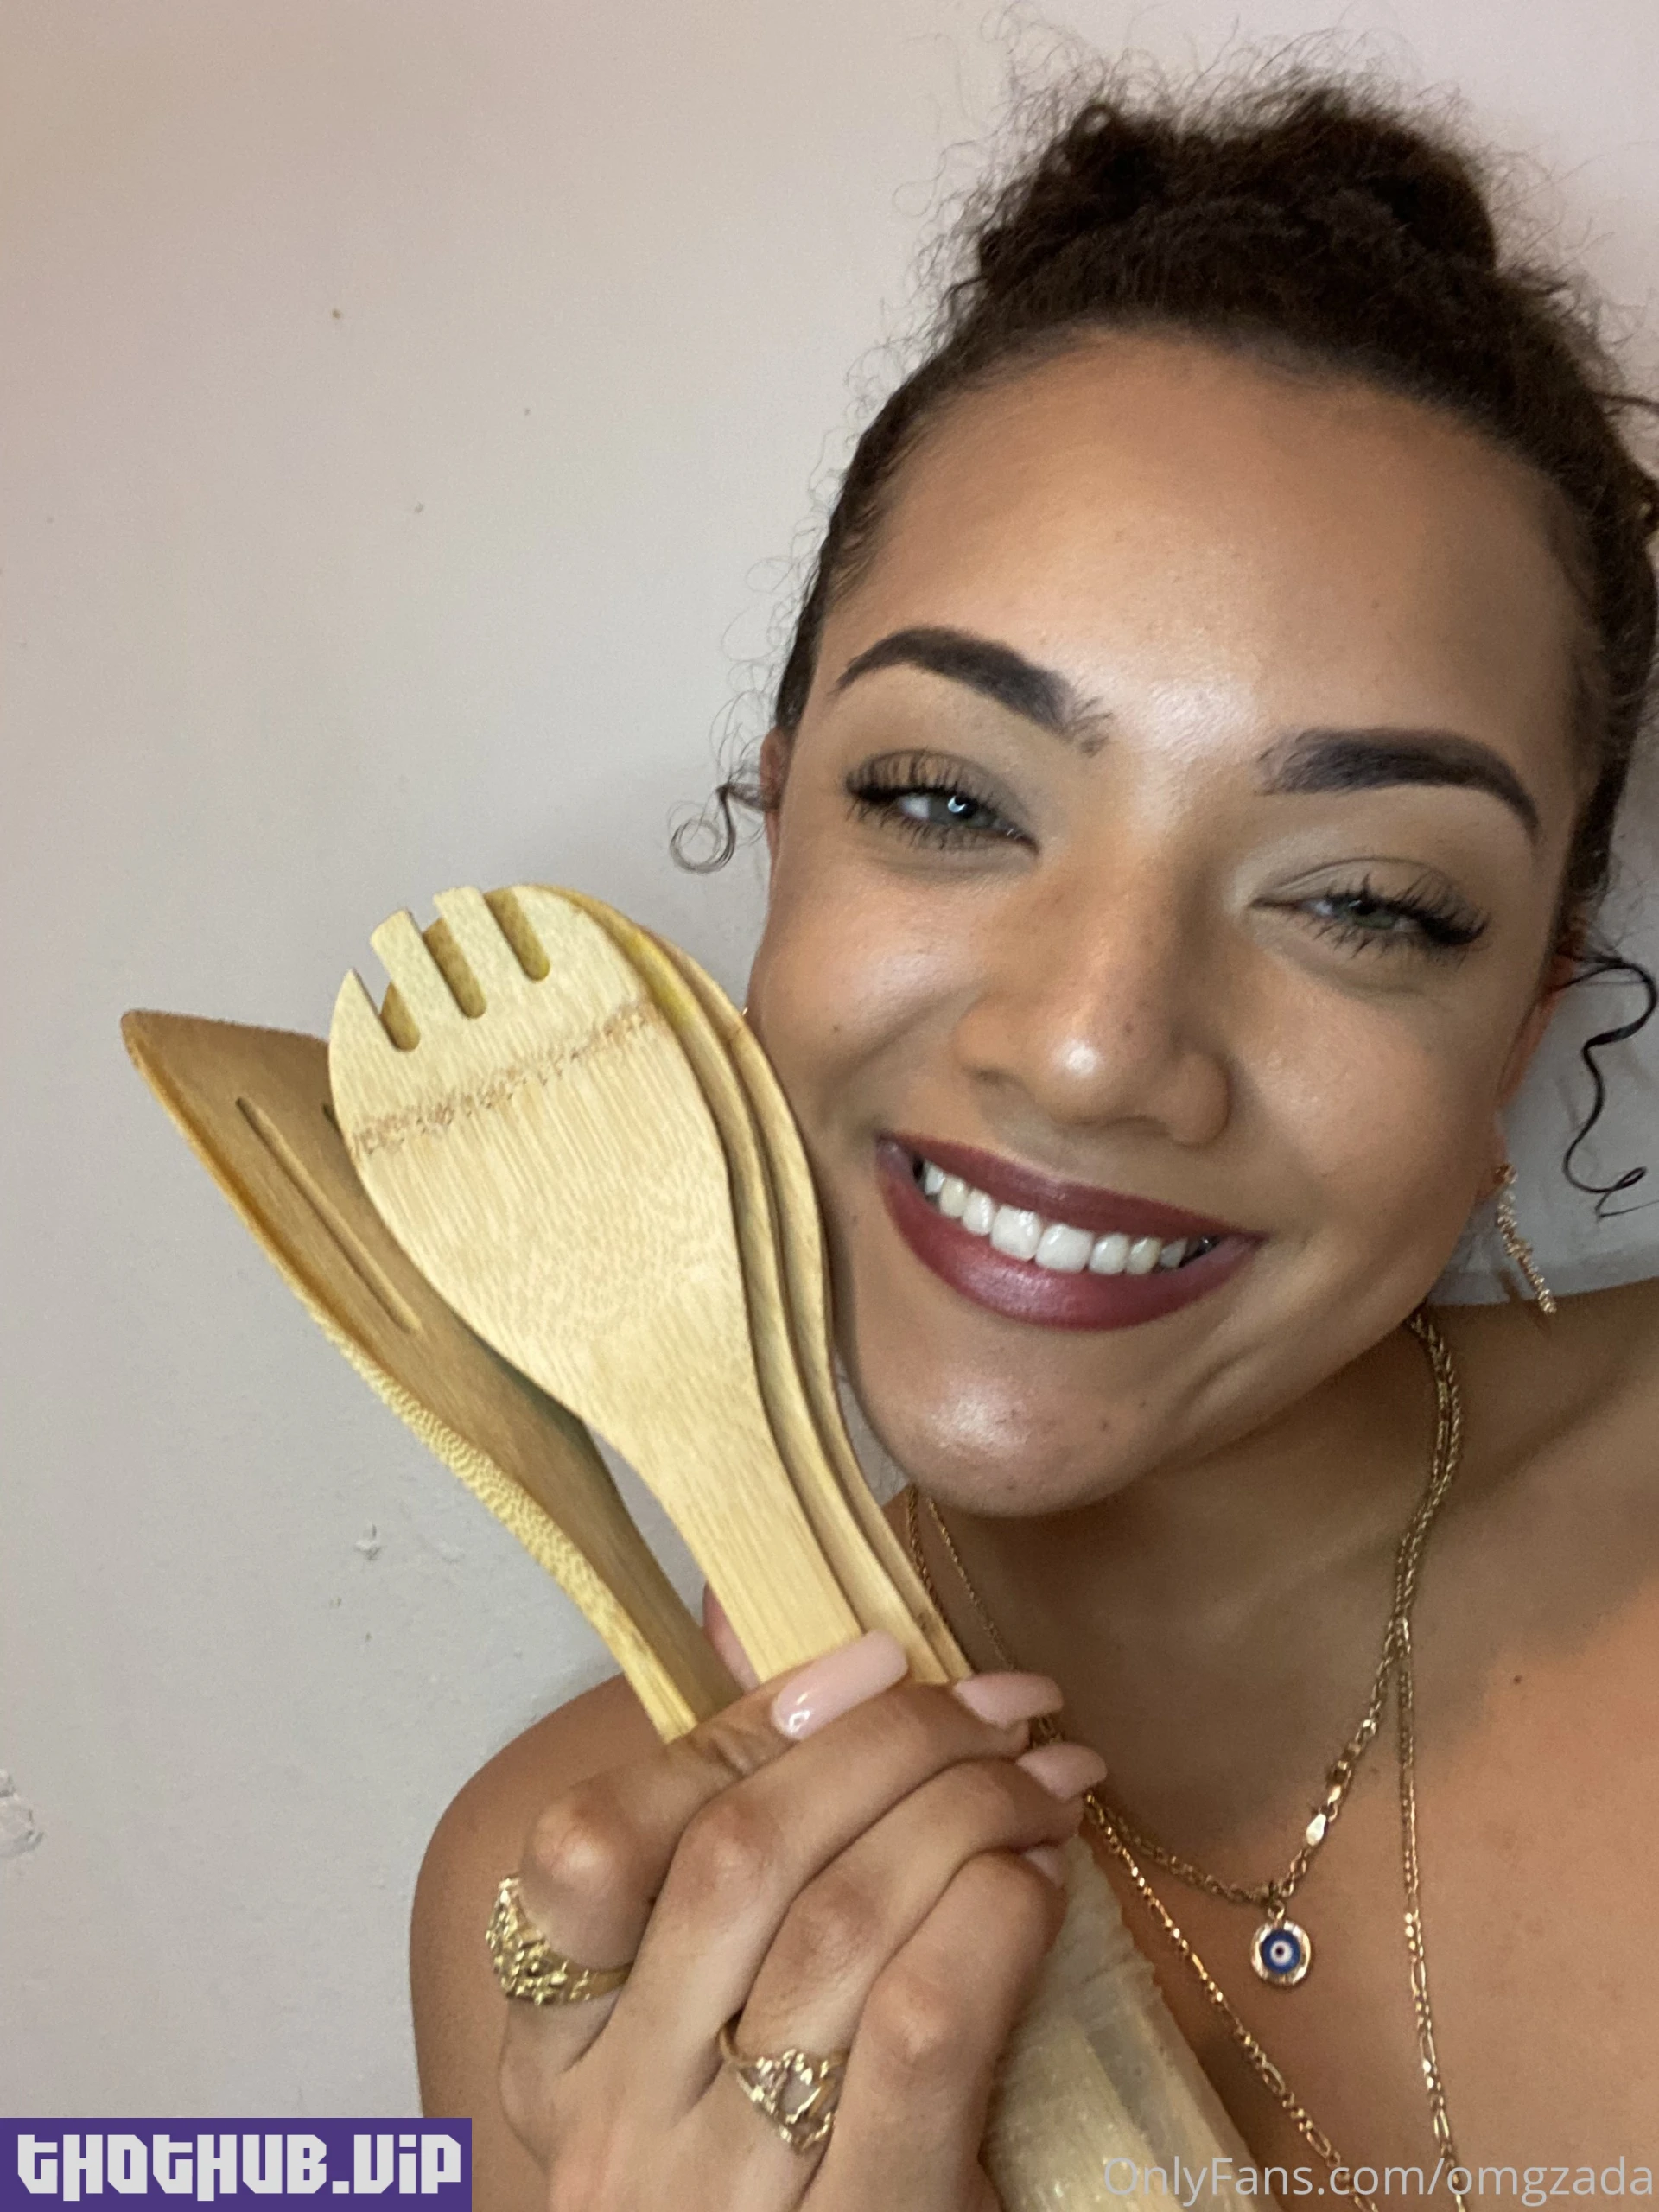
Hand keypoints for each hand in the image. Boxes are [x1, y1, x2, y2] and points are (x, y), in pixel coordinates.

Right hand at [496, 1631, 1106, 2210]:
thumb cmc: (769, 2187)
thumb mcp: (707, 2039)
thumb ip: (722, 1841)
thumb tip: (764, 1618)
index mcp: (556, 2053)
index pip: (592, 1842)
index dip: (741, 1723)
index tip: (874, 1661)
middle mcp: (613, 2124)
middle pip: (739, 1856)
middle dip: (891, 1741)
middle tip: (1003, 1702)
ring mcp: (721, 2197)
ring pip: (839, 1925)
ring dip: (968, 1810)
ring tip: (1051, 1775)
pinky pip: (914, 2032)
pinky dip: (989, 1920)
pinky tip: (1040, 1884)